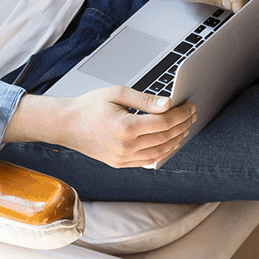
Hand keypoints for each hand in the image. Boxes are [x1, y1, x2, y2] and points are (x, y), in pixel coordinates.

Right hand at [8, 86, 195, 166]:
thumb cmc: (89, 106)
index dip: (182, 114)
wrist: (66, 125)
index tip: (190, 106)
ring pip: (160, 151)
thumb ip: (145, 100)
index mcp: (126, 127)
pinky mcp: (120, 164)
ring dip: (177, 139)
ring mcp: (123, 158)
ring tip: (185, 127)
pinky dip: (163, 151)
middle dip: (183, 125)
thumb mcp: (117, 94)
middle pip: (165, 137)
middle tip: (192, 115)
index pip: (164, 123)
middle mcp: (126, 146)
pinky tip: (170, 141)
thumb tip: (168, 104)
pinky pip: (148, 160)